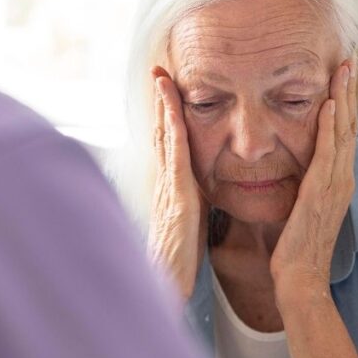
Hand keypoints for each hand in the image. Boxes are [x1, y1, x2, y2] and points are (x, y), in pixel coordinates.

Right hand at [147, 66, 208, 300]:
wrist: (168, 287)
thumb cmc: (179, 262)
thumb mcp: (188, 225)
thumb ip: (192, 205)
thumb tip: (199, 193)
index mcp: (172, 188)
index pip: (169, 144)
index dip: (167, 116)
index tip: (168, 90)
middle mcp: (166, 182)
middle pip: (162, 133)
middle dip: (160, 102)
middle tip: (159, 70)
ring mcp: (169, 187)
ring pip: (165, 137)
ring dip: (163, 105)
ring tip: (162, 77)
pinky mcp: (178, 196)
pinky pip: (176, 154)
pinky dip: (172, 127)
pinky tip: (173, 109)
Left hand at [271, 59, 357, 298]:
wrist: (300, 278)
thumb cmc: (296, 247)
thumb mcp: (303, 206)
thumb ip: (305, 184)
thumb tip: (297, 167)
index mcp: (338, 180)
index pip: (344, 133)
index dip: (344, 103)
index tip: (341, 76)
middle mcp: (342, 179)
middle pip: (349, 125)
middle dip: (349, 91)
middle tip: (347, 59)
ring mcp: (336, 184)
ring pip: (343, 132)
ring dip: (343, 98)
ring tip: (343, 69)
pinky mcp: (321, 192)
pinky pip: (328, 153)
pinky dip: (330, 127)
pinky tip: (329, 105)